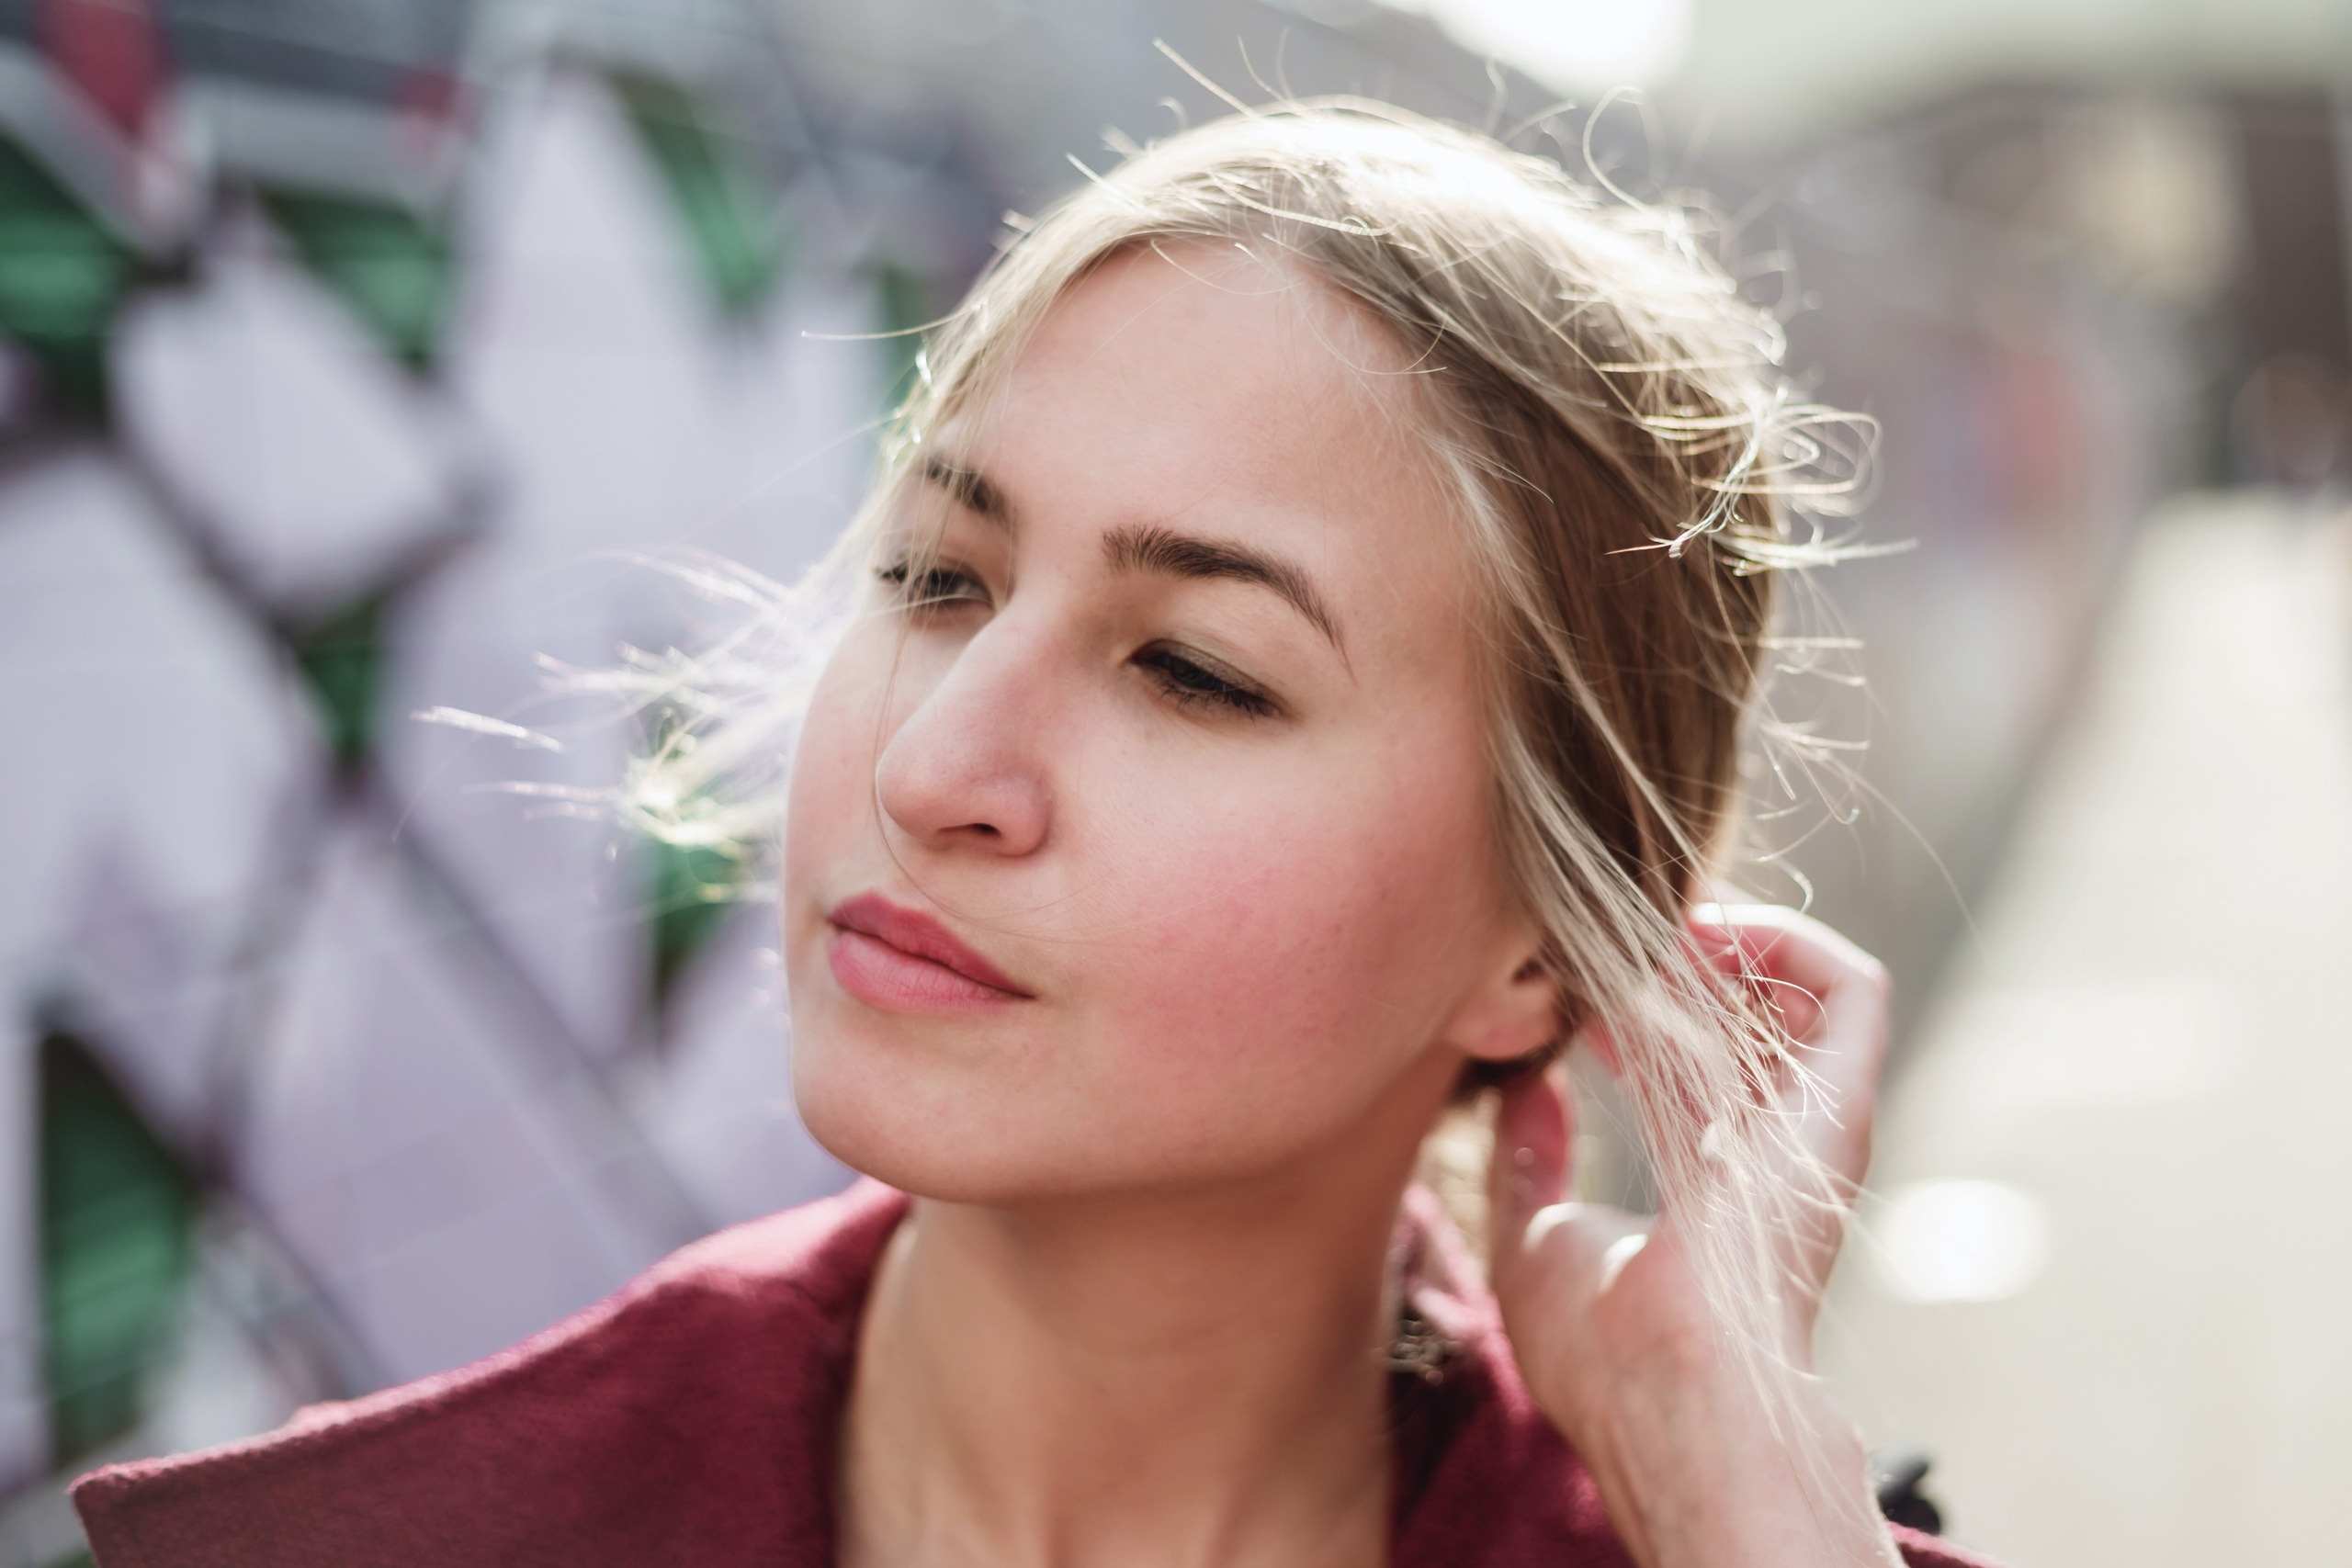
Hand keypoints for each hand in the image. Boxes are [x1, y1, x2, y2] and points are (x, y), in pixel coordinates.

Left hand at [1485, 904, 1901, 1566]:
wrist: (1666, 1379)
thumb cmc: (1600, 1343)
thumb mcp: (1534, 1237)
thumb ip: (1529, 1158)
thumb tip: (1525, 1087)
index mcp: (1713, 1185)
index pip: (1697, 1070)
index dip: (1642, 1006)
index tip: (1580, 980)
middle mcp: (1774, 1149)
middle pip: (1753, 1019)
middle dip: (1686, 959)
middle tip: (1615, 932)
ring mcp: (1814, 1126)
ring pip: (1805, 990)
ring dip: (1733, 939)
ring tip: (1656, 924)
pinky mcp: (1843, 1102)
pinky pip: (1854, 987)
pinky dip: (1787, 939)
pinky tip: (1706, 933)